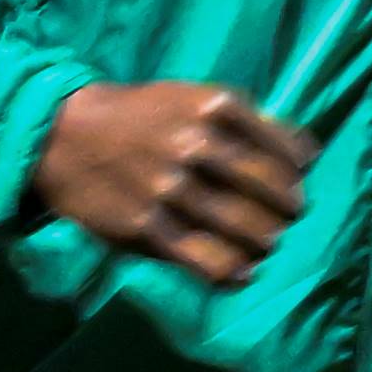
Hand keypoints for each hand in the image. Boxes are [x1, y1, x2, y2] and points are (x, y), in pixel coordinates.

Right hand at [35, 78, 316, 280]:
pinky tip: (242, 272)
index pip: (287, 152)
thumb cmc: (140, 116)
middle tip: (284, 219)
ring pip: (249, 233)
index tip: (296, 184)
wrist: (63, 136)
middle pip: (275, 195)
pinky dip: (235, 272)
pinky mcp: (148, 229)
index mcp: (215, 107)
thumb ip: (246, 122)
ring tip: (263, 244)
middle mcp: (197, 146)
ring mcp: (172, 190)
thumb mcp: (191, 99)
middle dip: (288, 212)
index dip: (298, 174)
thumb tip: (308, 152)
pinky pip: (210, 262)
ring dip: (266, 243)